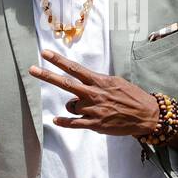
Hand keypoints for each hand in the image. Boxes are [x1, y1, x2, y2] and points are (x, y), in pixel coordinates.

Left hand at [29, 49, 159, 135]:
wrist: (146, 115)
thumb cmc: (132, 97)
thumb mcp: (116, 82)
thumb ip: (98, 82)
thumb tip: (85, 81)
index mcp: (99, 81)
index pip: (75, 68)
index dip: (59, 60)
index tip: (45, 53)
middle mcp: (94, 94)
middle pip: (65, 83)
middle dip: (47, 75)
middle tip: (31, 69)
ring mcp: (93, 110)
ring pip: (70, 106)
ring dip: (73, 106)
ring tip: (86, 108)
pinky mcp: (95, 124)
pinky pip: (73, 123)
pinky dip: (63, 122)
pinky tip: (56, 120)